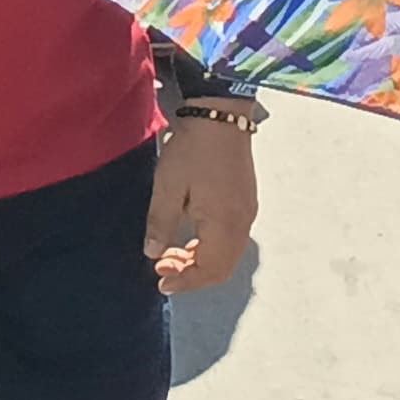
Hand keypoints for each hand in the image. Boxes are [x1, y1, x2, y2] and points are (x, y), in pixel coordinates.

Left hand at [145, 111, 259, 292]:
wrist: (221, 116)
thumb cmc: (193, 150)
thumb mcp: (168, 185)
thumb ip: (160, 222)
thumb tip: (152, 254)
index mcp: (224, 225)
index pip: (209, 270)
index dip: (185, 281)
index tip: (161, 283)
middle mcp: (242, 225)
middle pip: (221, 267)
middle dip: (192, 273)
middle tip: (163, 269)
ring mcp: (247, 213)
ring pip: (227, 254)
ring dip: (200, 260)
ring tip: (171, 254)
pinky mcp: (246, 202)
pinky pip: (231, 239)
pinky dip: (210, 247)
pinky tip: (190, 236)